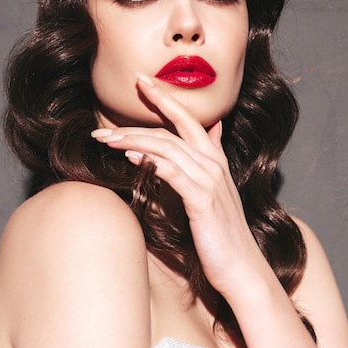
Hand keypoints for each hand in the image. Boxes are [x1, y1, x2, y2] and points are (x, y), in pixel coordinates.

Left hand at [91, 73, 263, 293]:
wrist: (241, 267)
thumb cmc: (221, 233)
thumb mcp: (216, 192)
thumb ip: (210, 160)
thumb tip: (210, 131)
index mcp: (214, 160)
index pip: (188, 119)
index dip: (165, 97)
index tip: (141, 80)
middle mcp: (213, 164)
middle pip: (174, 128)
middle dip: (142, 114)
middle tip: (108, 116)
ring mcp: (210, 180)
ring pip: (168, 147)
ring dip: (134, 140)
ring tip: (106, 138)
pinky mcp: (203, 200)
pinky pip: (173, 172)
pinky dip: (150, 162)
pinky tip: (130, 158)